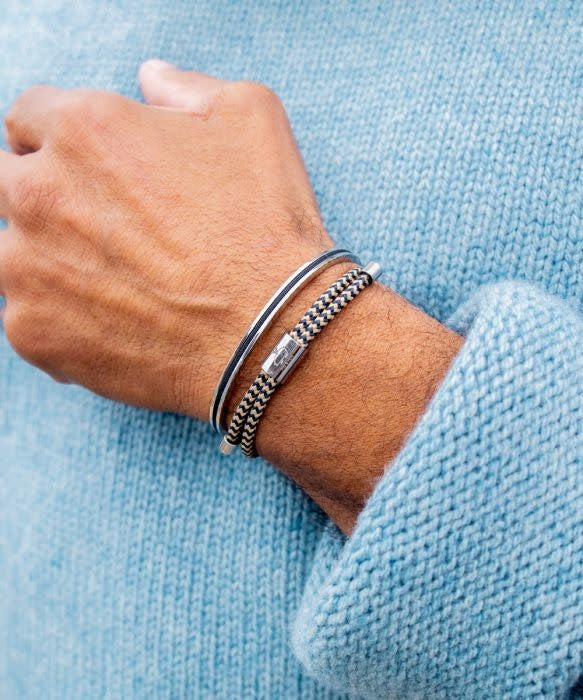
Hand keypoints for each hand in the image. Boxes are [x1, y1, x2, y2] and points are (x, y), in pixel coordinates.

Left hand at [0, 62, 462, 532]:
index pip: (28, 117)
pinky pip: (24, 315)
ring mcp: (28, 269)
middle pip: (6, 181)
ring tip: (110, 280)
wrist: (273, 334)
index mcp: (84, 130)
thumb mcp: (251, 120)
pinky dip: (58, 318)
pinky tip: (111, 322)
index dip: (62, 140)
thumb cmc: (267, 229)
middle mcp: (39, 193)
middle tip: (98, 226)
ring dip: (45, 259)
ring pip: (9, 252)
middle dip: (43, 193)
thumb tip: (152, 78)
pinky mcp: (35, 333)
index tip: (90, 169)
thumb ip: (187, 87)